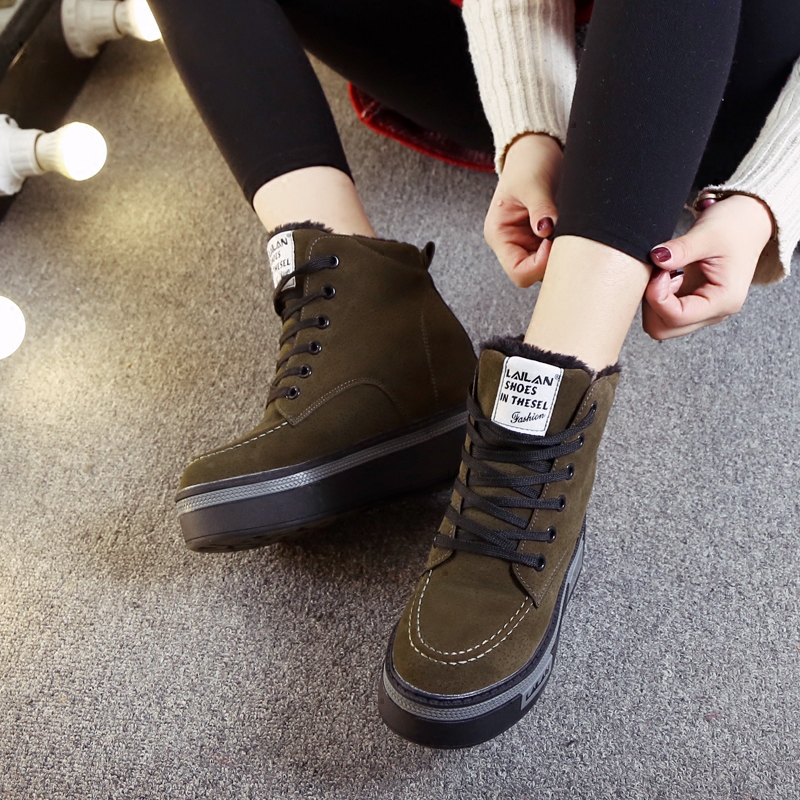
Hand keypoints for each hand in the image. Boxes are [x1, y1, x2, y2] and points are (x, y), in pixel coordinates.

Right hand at [483, 133, 562, 286]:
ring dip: (563, 253)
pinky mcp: (546, 238)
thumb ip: (540, 209)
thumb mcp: (532, 183)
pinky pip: (559, 253)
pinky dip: (569, 246)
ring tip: (570, 229)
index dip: (539, 265)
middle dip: (553, 261)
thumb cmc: (528, 162)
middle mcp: (513, 243)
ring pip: (549, 266)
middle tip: (568, 238)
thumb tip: (546, 230)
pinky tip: (574, 230)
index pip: (519, 272)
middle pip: (535, 274)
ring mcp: (530, 242)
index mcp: (500, 235)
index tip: (553, 242)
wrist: (537, 148)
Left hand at [642, 194, 773, 339]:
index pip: (676, 316)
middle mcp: (714, 312)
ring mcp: (702, 311)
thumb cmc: (735, 227)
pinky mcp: (692, 304)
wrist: (749, 222)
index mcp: (723, 300)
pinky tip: (666, 275)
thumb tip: (656, 258)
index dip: (657, 296)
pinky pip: (664, 312)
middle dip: (652, 302)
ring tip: (664, 272)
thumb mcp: (708, 234)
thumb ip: (681, 249)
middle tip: (658, 272)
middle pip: (664, 328)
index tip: (658, 271)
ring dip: (653, 300)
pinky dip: (657, 296)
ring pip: (661, 323)